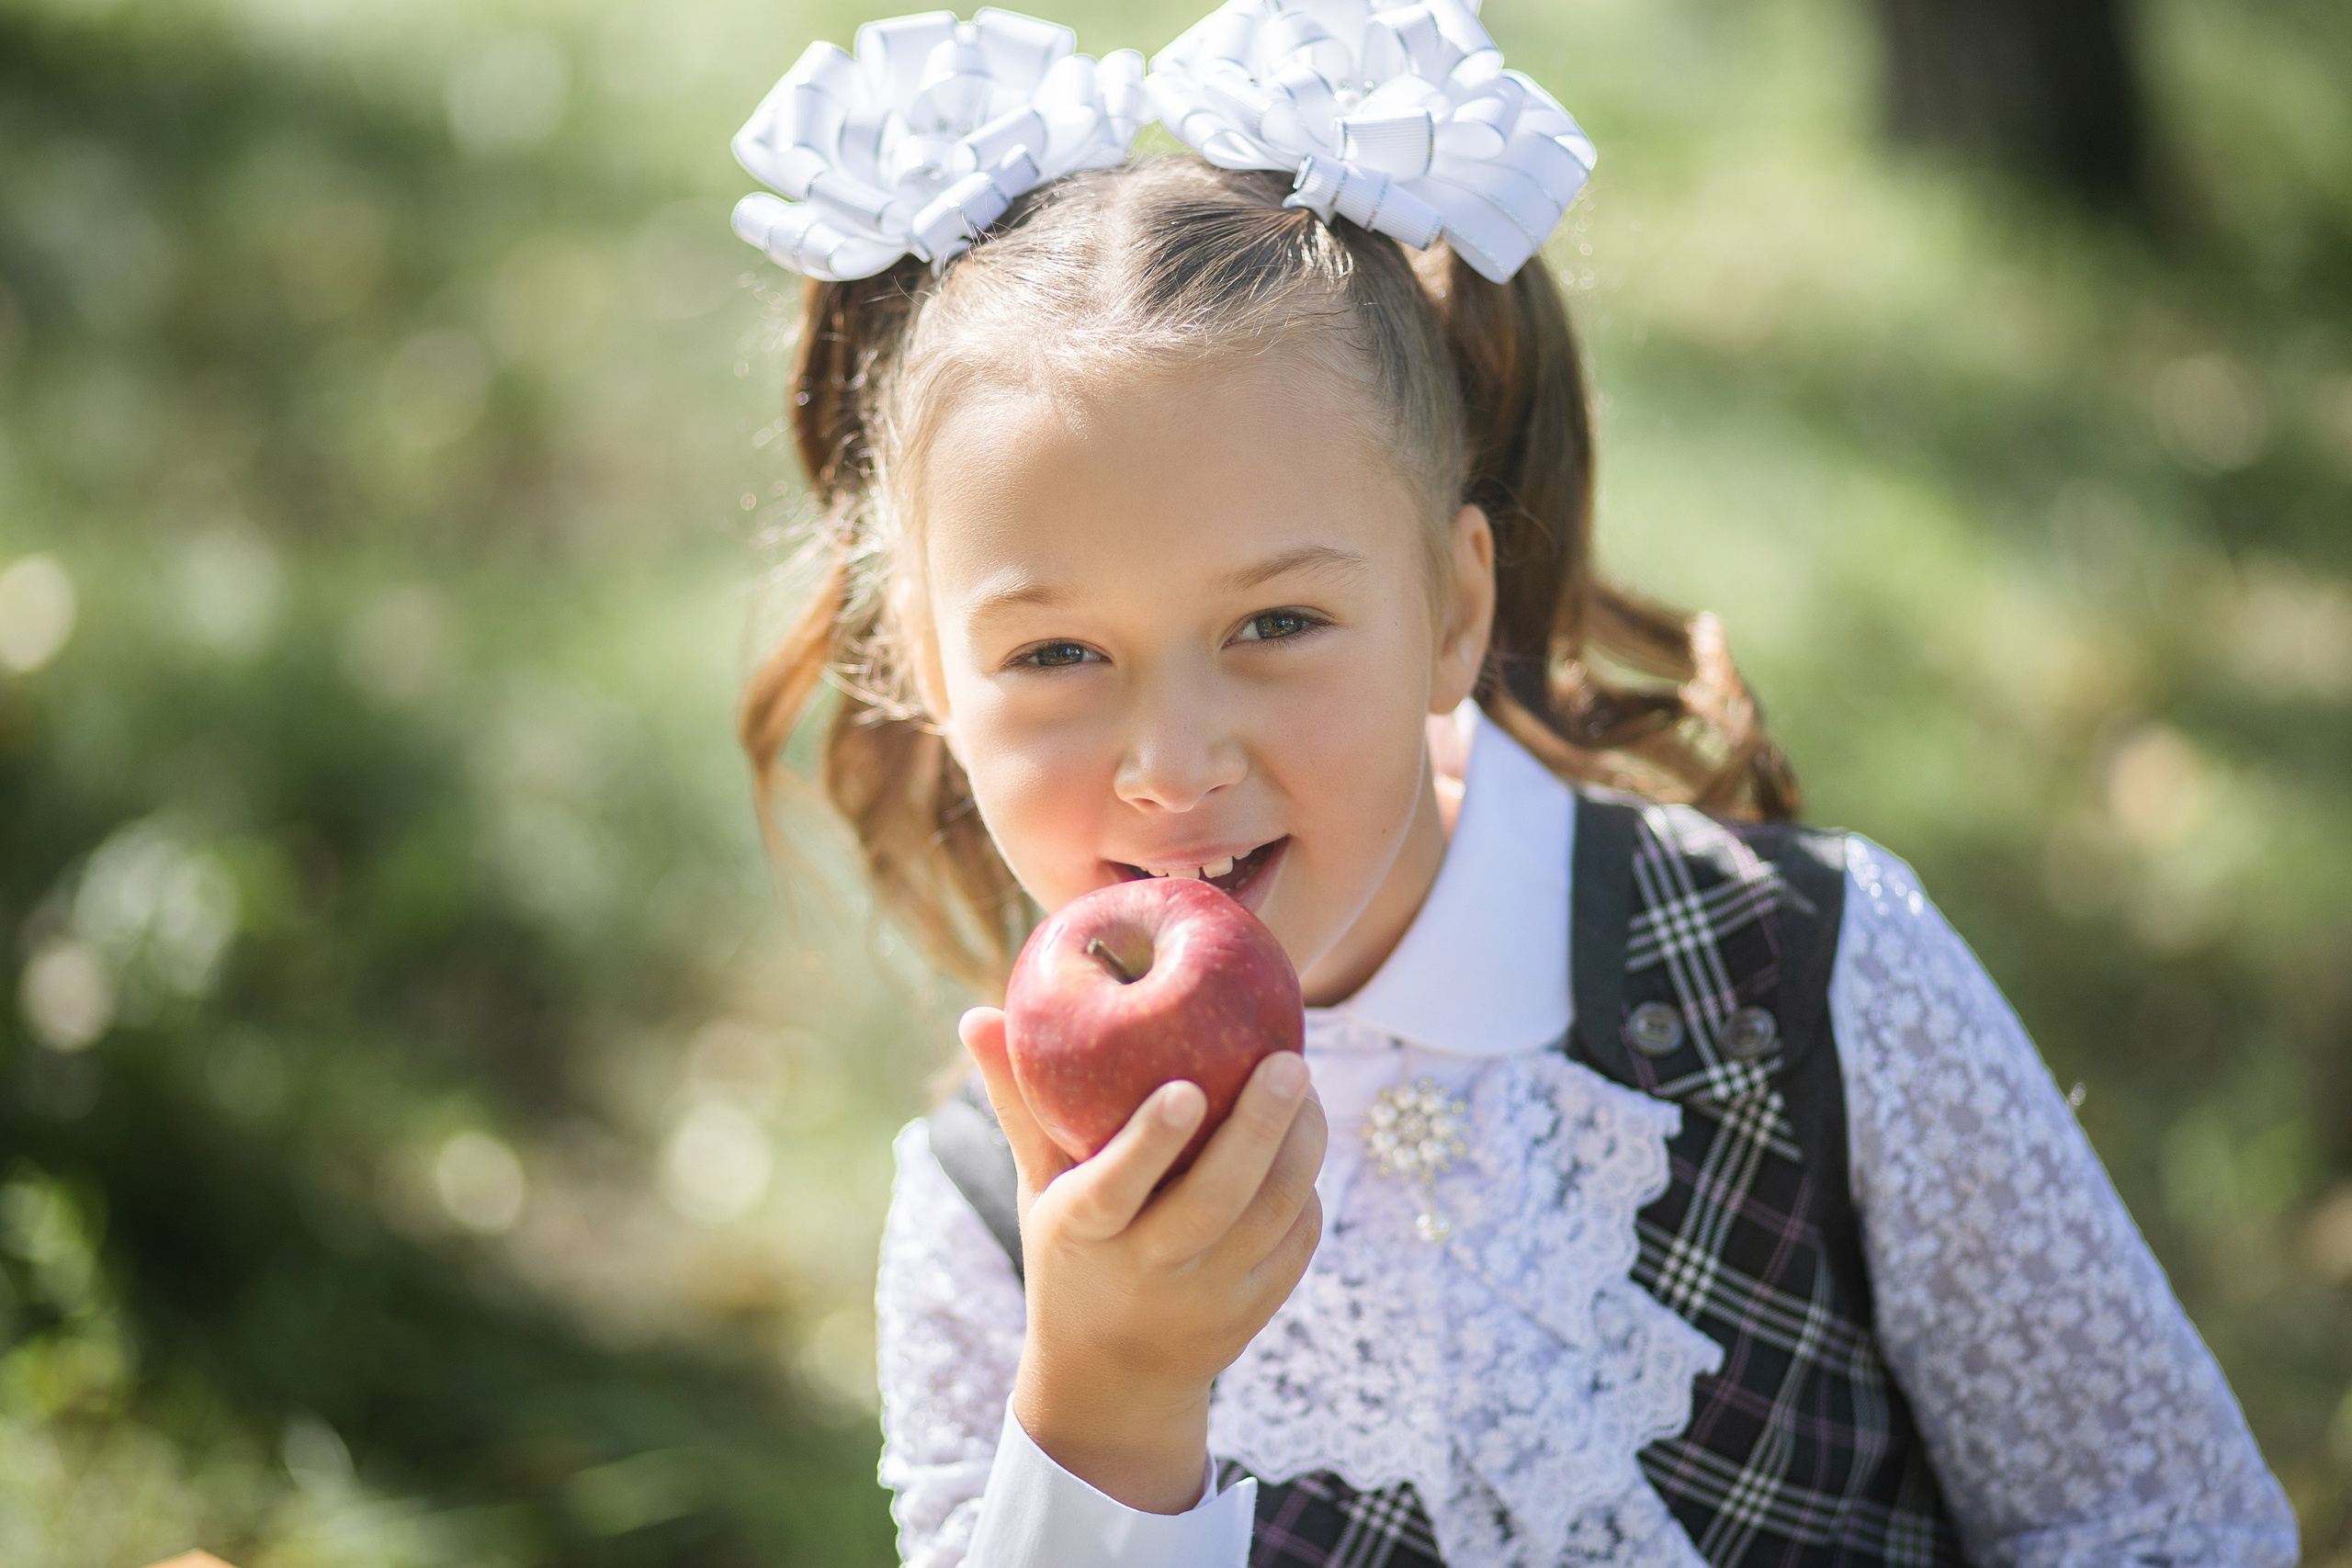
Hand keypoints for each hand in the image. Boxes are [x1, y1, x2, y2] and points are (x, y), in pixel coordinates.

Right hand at [960, 1005, 1324, 1514]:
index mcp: (1083, 1234)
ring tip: (1304, 1086)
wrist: (1112, 1381)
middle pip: (1217, 1200)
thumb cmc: (1070, 1253)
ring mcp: (1209, 1297)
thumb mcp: (1038, 1189)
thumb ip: (1020, 1104)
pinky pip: (1298, 1240)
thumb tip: (977, 1013)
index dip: (1149, 1141)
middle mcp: (1148, 1270)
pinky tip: (1304, 1139)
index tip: (1184, 1088)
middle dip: (1259, 1127)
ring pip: (1272, 1216)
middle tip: (1289, 1061)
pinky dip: (1307, 1187)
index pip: (1115, 1188)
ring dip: (1300, 1146)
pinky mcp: (1256, 1309)